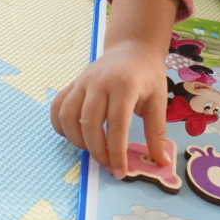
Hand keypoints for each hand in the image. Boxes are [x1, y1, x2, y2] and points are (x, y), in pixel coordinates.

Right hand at [50, 0, 178, 177]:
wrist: (132, 47)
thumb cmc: (147, 74)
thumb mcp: (158, 99)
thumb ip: (157, 131)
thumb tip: (162, 162)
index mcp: (124, 86)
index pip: (116, 125)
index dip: (117, 153)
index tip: (121, 172)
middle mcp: (99, 82)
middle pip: (89, 124)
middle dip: (97, 151)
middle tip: (108, 164)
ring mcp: (82, 82)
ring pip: (68, 117)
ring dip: (77, 140)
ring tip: (93, 149)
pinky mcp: (73, 83)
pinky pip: (57, 107)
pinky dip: (61, 126)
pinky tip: (75, 136)